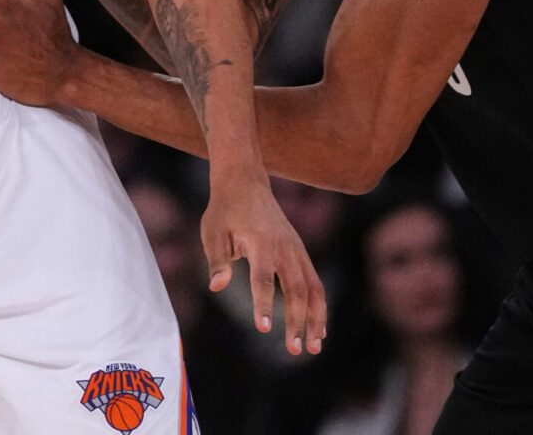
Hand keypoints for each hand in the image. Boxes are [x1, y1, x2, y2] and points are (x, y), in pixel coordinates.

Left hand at [201, 166, 326, 354]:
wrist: (245, 182)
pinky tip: (318, 328)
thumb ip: (218, 261)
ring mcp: (296, 250)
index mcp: (260, 244)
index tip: (264, 329)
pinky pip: (315, 282)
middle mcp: (284, 248)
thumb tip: (217, 287)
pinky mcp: (300, 252)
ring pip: (313, 289)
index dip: (263, 305)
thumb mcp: (213, 232)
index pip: (263, 280)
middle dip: (296, 322)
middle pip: (295, 290)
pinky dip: (319, 305)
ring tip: (313, 347)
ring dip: (315, 319)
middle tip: (293, 350)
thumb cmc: (224, 210)